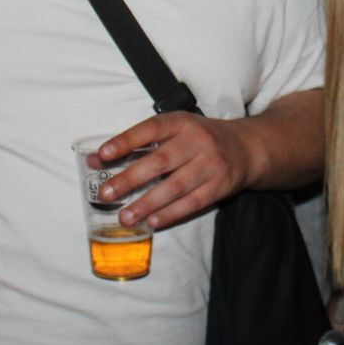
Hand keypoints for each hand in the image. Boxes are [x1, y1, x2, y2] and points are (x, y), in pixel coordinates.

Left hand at [93, 113, 251, 229]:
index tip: (102, 155)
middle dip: (130, 179)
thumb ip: (139, 143)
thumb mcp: (175, 130)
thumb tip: (98, 159)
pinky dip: (170, 214)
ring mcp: (210, 165)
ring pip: (174, 187)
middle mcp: (197, 141)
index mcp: (181, 123)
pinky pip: (191, 203)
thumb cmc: (200, 138)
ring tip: (125, 217)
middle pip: (159, 161)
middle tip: (106, 193)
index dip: (125, 141)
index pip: (150, 129)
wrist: (246, 147)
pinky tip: (152, 221)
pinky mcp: (219, 186)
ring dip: (147, 203)